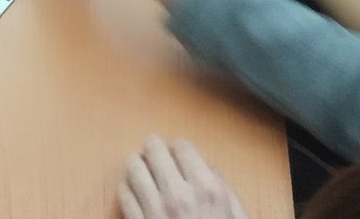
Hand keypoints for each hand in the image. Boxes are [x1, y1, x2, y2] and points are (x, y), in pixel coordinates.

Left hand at [120, 136, 247, 218]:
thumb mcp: (236, 216)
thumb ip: (224, 189)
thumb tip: (208, 169)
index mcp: (207, 189)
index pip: (181, 146)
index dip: (178, 150)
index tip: (176, 156)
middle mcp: (179, 194)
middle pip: (153, 149)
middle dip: (154, 150)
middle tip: (154, 155)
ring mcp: (155, 209)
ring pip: (133, 166)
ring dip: (137, 165)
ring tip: (141, 170)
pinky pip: (123, 192)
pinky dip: (126, 187)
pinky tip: (134, 190)